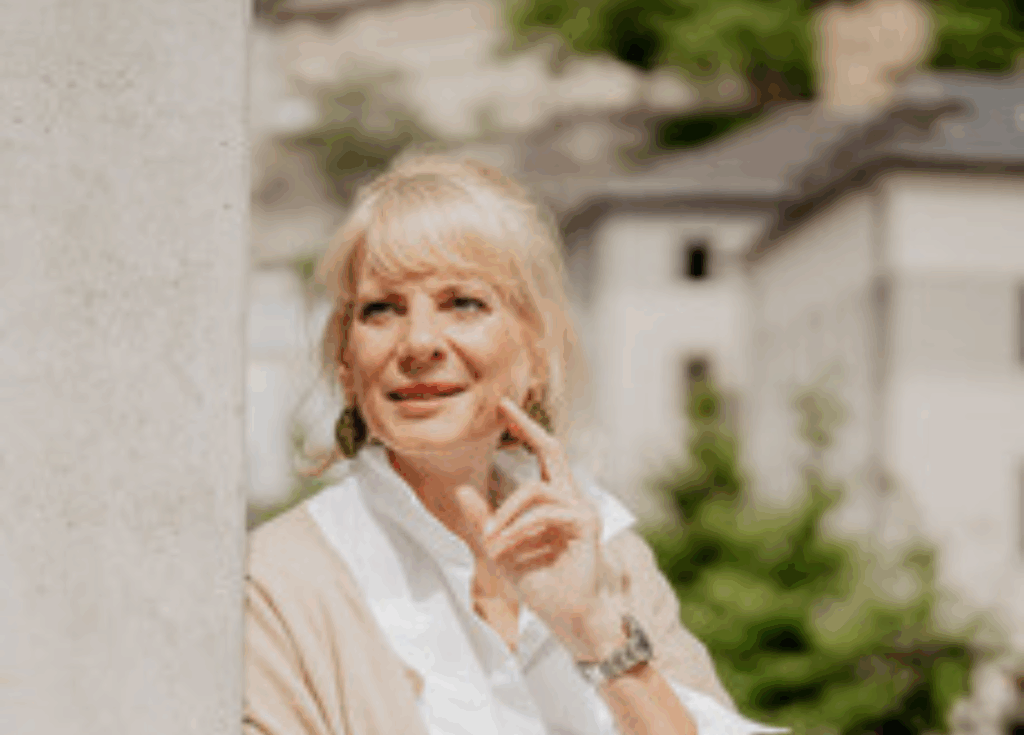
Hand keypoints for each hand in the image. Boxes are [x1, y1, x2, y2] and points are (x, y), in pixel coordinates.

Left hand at [456, 397, 624, 660]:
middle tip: (502, 407)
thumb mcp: (501, 548)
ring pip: (535, 490)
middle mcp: (572, 499)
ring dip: (505, 514)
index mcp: (555, 500)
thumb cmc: (539, 584)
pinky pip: (543, 514)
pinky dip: (518, 530)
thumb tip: (461, 490)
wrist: (567, 617)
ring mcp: (582, 509)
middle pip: (553, 449)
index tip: (504, 408)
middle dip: (526, 426)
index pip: (543, 454)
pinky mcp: (585, 524)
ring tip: (490, 542)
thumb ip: (484, 520)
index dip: (525, 429)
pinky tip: (505, 548)